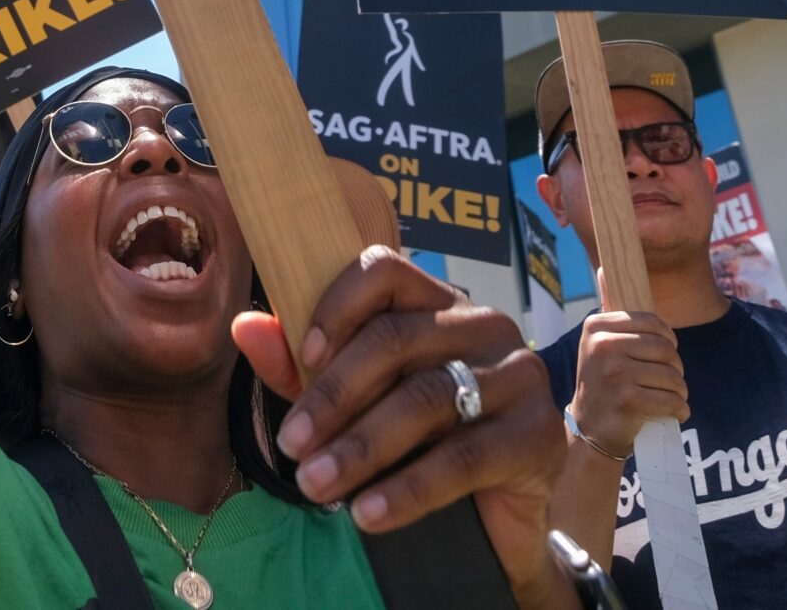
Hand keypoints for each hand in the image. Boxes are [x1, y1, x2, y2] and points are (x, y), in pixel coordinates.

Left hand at [235, 246, 567, 603]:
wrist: (498, 517)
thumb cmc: (420, 443)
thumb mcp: (356, 403)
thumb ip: (303, 366)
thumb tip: (245, 326)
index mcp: (437, 302)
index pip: (385, 270)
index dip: (337, 306)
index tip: (302, 358)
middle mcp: (483, 324)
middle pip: (396, 339)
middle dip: (333, 396)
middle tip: (291, 447)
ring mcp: (518, 374)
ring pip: (425, 398)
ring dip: (360, 447)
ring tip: (315, 487)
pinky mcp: (540, 432)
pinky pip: (463, 457)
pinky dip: (407, 489)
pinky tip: (367, 514)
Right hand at [569, 271, 685, 458]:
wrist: (589, 428)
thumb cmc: (602, 380)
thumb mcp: (598, 342)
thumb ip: (607, 306)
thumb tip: (604, 267)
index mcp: (597, 326)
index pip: (652, 322)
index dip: (667, 340)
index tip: (663, 354)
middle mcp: (602, 346)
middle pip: (666, 349)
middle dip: (675, 368)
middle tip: (666, 380)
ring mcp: (614, 373)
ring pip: (673, 376)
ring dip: (678, 391)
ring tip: (668, 397)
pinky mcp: (628, 400)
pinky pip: (672, 400)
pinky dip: (678, 410)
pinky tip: (669, 413)